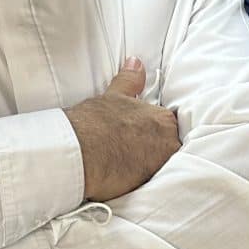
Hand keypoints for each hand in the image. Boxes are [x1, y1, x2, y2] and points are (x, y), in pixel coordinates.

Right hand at [65, 58, 179, 200]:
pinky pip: (150, 182)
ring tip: (128, 164)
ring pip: (162, 166)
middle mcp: (168, 143)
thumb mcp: (113, 96)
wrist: (78, 153)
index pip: (171, 125)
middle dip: (157, 149)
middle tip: (134, 150)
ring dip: (150, 165)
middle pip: (171, 147)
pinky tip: (126, 177)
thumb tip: (136, 62)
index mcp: (163, 120)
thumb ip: (130, 80)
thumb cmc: (93, 123)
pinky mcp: (147, 185)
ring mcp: (160, 166)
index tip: (143, 134)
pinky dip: (141, 179)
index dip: (156, 131)